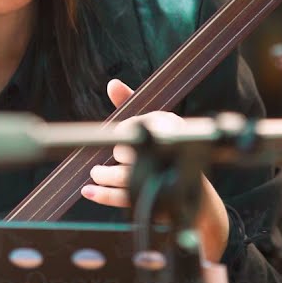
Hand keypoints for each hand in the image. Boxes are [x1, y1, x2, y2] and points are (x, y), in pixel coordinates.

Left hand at [79, 78, 230, 260]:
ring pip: (124, 176)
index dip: (122, 131)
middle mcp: (169, 149)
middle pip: (128, 151)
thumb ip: (129, 101)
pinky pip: (126, 198)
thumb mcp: (152, 120)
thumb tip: (112, 83)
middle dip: (116, 154)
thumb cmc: (166, 149)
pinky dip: (103, 195)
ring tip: (97, 173)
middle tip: (108, 156)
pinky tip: (89, 191)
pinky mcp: (159, 199)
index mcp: (169, 126)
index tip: (119, 135)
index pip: (135, 125)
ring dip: (104, 175)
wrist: (193, 189)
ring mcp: (165, 176)